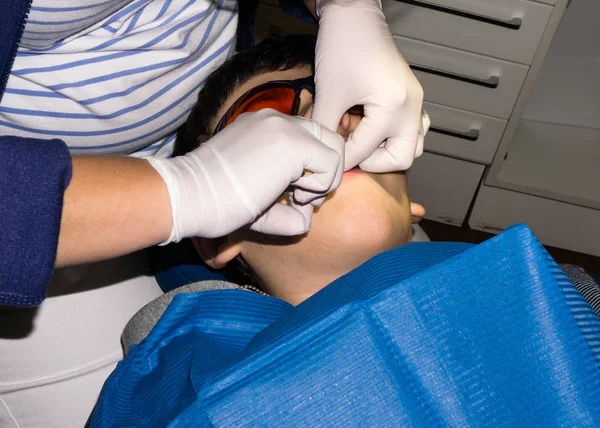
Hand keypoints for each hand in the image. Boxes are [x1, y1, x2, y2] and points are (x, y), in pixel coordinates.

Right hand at [148, 109, 343, 242]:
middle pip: (328, 138)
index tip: (295, 195)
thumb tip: (307, 217)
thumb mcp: (256, 193)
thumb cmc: (217, 202)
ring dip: (325, 181)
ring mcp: (284, 127)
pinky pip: (332, 163)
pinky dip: (322, 186)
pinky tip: (296, 197)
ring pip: (335, 148)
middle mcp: (276, 119)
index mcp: (264, 126)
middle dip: (326, 173)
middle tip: (303, 199)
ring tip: (298, 199)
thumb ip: (285, 199)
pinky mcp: (291, 143)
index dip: (313, 170)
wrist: (190, 197)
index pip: (310, 138)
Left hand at [311, 0, 429, 172]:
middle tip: (351, 153)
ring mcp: (416, 102)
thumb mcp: (329, 94)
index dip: (343, 157)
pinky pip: (414, 128)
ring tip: (362, 140)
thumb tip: (326, 152)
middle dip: (374, 162)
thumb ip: (326, 129)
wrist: (354, 17)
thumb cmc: (343, 47)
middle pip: (402, 158)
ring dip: (386, 150)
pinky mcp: (412, 97)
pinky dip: (395, 136)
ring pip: (412, 145)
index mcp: (394, 107)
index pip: (366, 150)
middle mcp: (412, 107)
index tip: (329, 158)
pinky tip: (372, 128)